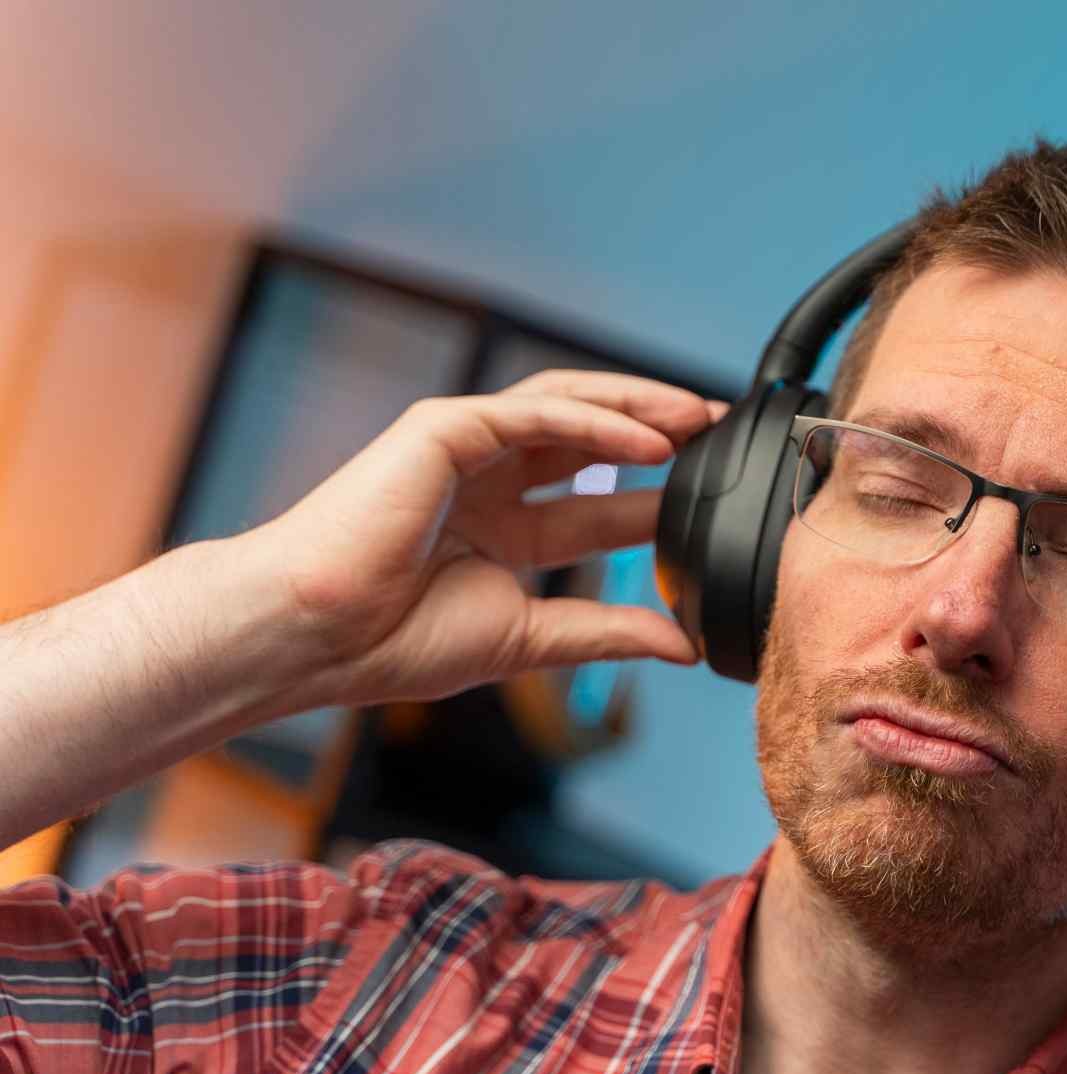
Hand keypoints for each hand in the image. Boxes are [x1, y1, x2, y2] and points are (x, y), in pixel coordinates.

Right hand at [240, 370, 723, 710]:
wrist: (314, 636)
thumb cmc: (392, 641)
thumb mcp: (528, 638)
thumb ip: (606, 632)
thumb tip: (681, 644)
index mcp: (504, 530)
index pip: (597, 501)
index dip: (658, 496)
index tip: (717, 500)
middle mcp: (488, 482)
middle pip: (591, 439)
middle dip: (660, 433)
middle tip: (721, 437)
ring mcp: (464, 450)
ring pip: (567, 407)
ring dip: (636, 407)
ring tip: (697, 418)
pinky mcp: (442, 429)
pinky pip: (533, 413)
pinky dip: (594, 420)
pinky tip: (647, 439)